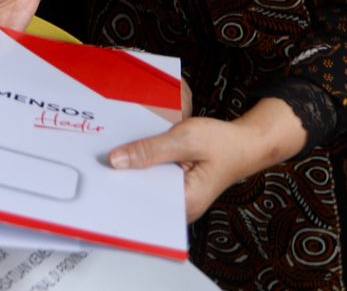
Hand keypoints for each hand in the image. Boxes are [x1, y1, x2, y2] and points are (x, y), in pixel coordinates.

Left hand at [110, 98, 305, 221]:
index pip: (144, 204)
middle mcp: (181, 207)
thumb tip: (117, 161)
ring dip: (134, 171)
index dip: (120, 190)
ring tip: (116, 156)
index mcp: (186, 203)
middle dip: (124, 179)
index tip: (99, 177)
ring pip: (146, 187)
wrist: (247, 143)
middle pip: (142, 196)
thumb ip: (151, 150)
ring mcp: (179, 199)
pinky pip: (154, 180)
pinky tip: (135, 154)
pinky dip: (145, 167)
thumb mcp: (186, 139)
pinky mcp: (177, 188)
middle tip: (100, 163)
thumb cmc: (225, 143)